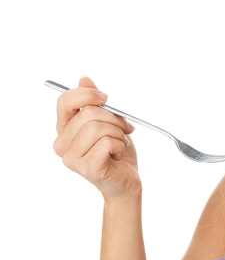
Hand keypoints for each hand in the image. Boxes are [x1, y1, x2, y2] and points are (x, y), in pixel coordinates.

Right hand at [53, 75, 140, 201]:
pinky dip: (120, 145)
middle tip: (125, 128)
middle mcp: (62, 144)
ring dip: (119, 133)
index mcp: (64, 129)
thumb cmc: (117, 152)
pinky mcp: (86, 168)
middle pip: (88, 113)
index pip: (65, 101)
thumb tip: (84, 78)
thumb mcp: (108, 122)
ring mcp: (71, 158)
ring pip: (98, 128)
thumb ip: (94, 103)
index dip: (87, 94)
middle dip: (114, 118)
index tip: (106, 98)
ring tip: (120, 144)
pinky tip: (118, 155)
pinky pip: (107, 143)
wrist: (126, 181)